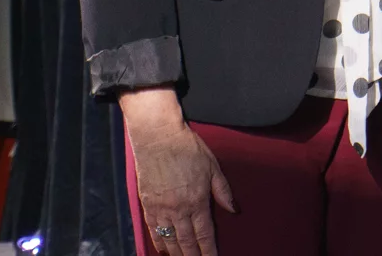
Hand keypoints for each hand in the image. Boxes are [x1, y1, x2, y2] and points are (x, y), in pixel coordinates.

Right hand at [120, 87, 235, 255]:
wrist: (158, 138)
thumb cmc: (187, 148)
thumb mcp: (213, 166)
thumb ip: (222, 191)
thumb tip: (233, 209)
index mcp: (197, 200)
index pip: (205, 234)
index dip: (209, 250)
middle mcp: (179, 209)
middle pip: (187, 241)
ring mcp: (161, 208)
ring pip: (169, 239)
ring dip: (177, 253)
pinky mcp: (147, 204)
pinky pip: (153, 229)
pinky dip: (158, 241)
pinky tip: (163, 249)